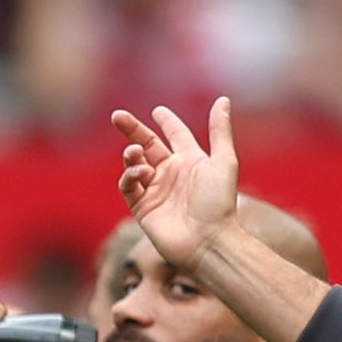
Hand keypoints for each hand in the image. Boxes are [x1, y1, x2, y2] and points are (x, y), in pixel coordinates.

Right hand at [112, 98, 240, 270]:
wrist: (209, 241)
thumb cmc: (220, 203)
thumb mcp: (223, 161)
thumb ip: (220, 130)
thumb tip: (223, 99)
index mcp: (192, 162)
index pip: (176, 136)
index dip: (167, 123)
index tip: (158, 111)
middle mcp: (173, 174)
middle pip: (148, 145)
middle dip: (132, 130)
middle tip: (117, 116)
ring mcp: (156, 191)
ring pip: (135, 164)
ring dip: (132, 154)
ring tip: (135, 153)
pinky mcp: (143, 208)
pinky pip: (128, 186)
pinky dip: (129, 176)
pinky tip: (141, 172)